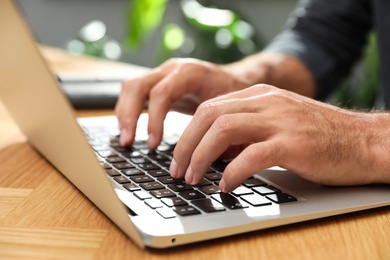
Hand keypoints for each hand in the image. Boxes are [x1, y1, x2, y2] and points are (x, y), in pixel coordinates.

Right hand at [115, 58, 248, 147]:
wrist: (236, 79)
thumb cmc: (234, 95)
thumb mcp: (230, 108)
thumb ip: (217, 127)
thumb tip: (207, 158)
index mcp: (191, 73)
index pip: (162, 93)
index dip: (154, 119)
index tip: (153, 144)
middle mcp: (173, 69)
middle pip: (138, 85)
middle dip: (129, 115)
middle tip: (128, 142)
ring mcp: (163, 74)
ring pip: (131, 87)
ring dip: (124, 114)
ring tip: (126, 140)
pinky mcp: (159, 82)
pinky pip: (135, 93)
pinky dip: (128, 111)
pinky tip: (130, 130)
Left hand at [170, 84, 387, 191]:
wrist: (363, 141)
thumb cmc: (318, 137)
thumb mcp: (276, 125)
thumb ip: (246, 132)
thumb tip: (214, 152)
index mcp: (260, 95)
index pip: (210, 108)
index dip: (187, 133)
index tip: (179, 156)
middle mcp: (267, 102)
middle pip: (210, 115)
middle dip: (186, 144)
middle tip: (177, 170)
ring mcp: (280, 120)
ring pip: (224, 130)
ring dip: (201, 156)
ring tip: (193, 178)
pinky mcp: (294, 143)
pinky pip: (252, 155)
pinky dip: (233, 172)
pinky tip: (226, 185)